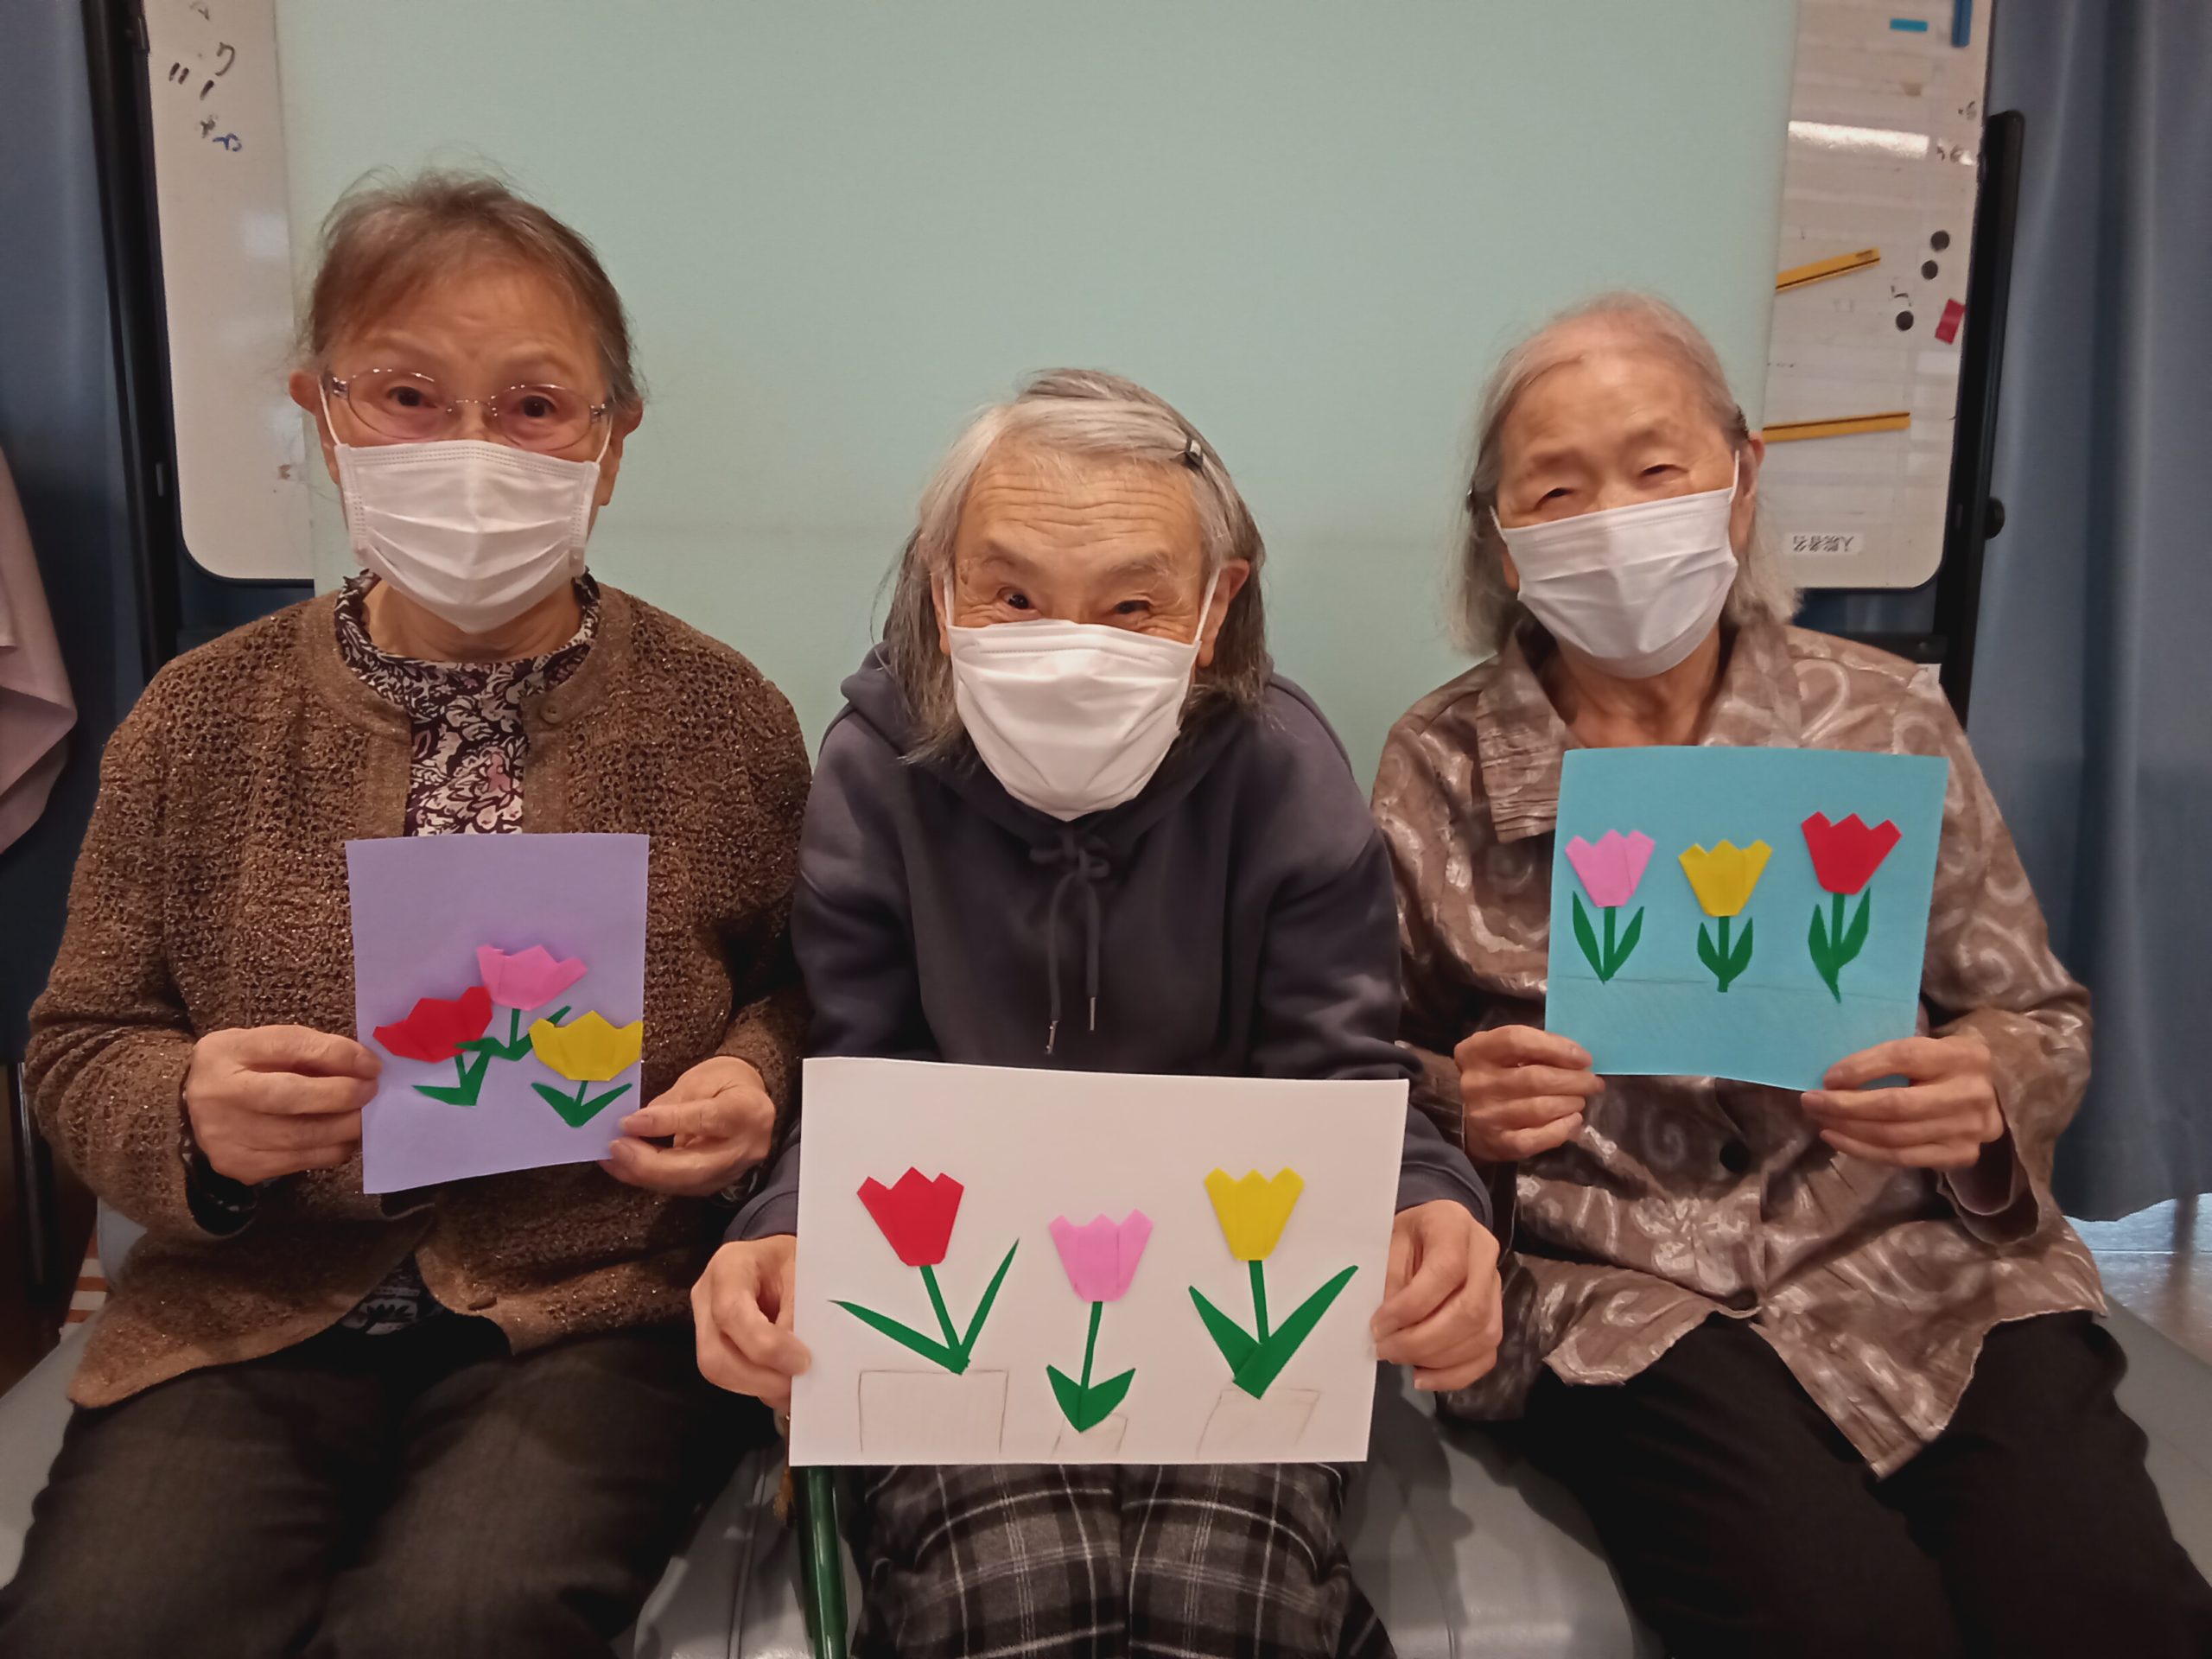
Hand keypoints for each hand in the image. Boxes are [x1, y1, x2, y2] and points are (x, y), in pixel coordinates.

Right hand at [182, 1026, 379, 1184]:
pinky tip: (345, 1137)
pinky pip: (300, 1161)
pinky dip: (332, 1149)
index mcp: (225, 1052)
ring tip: (365, 1116)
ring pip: (301, 1137)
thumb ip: (311, 1049)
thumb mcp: (266, 1045)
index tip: (372, 1065)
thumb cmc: (244, 1069)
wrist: (197, 1111)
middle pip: (292, 1097)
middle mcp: (219, 1095)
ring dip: (345, 1126)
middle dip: (342, 1096)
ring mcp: (227, 1137)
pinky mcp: (242, 1166)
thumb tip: (365, 1065)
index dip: (336, 1055)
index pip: (288, 1046)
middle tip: (372, 1092)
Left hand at [602, 1056, 775, 1196]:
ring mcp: (733, 1172)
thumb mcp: (700, 1079)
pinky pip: (681, 1187)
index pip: (705, 1121)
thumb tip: (635, 1125)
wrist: (751, 1101)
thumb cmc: (725, 1082)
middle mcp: (745, 1148)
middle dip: (649, 1163)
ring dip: (644, 1174)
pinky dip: (651, 1178)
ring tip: (613, 1158)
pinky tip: (627, 1167)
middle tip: (616, 1148)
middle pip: (695, 1167)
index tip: (629, 1122)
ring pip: (685, 1183)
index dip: (665, 1123)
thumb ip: (671, 1104)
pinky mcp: (718, 1183)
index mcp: (747, 1111)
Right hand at [693, 1235, 809, 1407]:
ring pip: (719, 1371)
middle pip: (715, 1354)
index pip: (731, 1312)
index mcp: (730, 1265)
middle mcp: (707, 1295)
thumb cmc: (794, 1262)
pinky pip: (729, 1376)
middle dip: (760, 1378)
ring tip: (794, 1386)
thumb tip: (802, 1363)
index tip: (801, 1361)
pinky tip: (783, 1383)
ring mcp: (704, 1322)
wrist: (782, 1261)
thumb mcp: (805, 1273)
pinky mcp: (713, 1344)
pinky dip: (760, 1385)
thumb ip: (801, 1313)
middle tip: (799, 1383)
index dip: (766, 1346)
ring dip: (761, 1386)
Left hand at [1370, 1200, 1502, 1390]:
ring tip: (1400, 1359)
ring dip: (1437, 1359)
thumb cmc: (1406, 1234)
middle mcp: (1485, 1255)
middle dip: (1423, 1340)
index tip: (1378, 1325)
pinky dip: (1455, 1374)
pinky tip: (1423, 1375)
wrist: (1432, 1227)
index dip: (1411, 1306)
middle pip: (1470, 1310)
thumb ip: (1390, 1279)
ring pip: (1482, 1336)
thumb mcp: (1388, 1241)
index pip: (1446, 1270)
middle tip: (1386, 1349)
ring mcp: (1497, 1287)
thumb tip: (1387, 1328)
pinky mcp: (1497, 1315)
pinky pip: (1486, 1354)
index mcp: (1454, 1225)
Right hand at [1455, 1025, 1602, 1161]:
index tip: (1583, 1058)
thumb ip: (1535, 1048)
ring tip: (1580, 1100)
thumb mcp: (1504, 1054)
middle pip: (1535, 1078)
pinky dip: (1562, 1129)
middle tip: (1592, 1082)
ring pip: (1540, 1108)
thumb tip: (1578, 1059)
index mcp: (1476, 1051)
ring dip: (1570, 1103)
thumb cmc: (1496, 1077)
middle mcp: (1476, 1083)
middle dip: (1573, 1080)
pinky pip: (1537, 1138)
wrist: (1466, 1122)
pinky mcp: (1497, 1143)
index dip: (1556, 1047)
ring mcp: (1485, 1115)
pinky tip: (1574, 1121)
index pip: (1517, 1040)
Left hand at [1802, 1033, 2002, 1169]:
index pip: (1904, 1057)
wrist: (1995, 1094)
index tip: (1827, 1077)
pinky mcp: (1961, 1155)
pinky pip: (1902, 1159)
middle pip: (1896, 1105)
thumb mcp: (1929, 1045)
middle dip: (1845, 1106)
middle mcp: (1972, 1093)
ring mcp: (1970, 1130)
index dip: (1861, 1068)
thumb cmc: (1944, 1064)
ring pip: (1894, 1137)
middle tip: (1810, 1101)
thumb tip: (1833, 1073)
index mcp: (1964, 1054)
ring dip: (1848, 1130)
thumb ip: (1892, 1055)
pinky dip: (1863, 1150)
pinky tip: (1838, 1139)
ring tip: (1820, 1120)